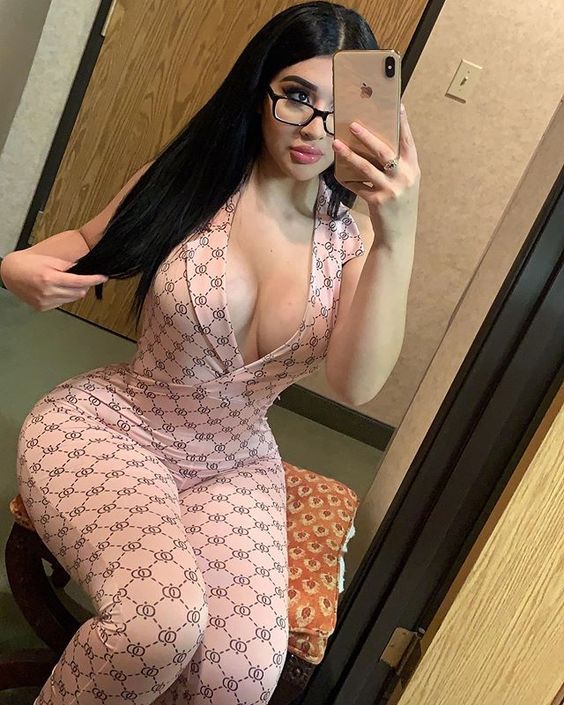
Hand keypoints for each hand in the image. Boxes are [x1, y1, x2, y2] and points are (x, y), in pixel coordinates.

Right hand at [0, 251, 107, 310]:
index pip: (79, 281)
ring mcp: (44, 302)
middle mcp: (48, 292)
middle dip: (83, 285)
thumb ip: (68, 266)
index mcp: (50, 278)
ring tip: (62, 282)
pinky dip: (63, 296)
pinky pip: (61, 303)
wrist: (10, 273)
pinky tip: (54, 289)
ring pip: (71, 299)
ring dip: (73, 291)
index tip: (102, 277)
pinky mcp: (42, 307)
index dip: (94, 279)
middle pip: (79, 292)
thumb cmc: (28, 264)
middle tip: (78, 278)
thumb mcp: (50, 260)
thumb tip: (85, 268)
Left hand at [332, 103, 420, 245]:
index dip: (403, 123)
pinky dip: (345, 180)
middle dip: (367, 136)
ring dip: (349, 154)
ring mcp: (391, 190)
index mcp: (412, 169)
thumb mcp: (405, 183)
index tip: (398, 105)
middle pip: (384, 151)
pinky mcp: (377, 201)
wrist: (399, 234)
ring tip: (337, 144)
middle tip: (353, 124)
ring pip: (366, 167)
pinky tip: (336, 173)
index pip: (408, 141)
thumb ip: (396, 166)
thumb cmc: (400, 205)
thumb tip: (375, 144)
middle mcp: (404, 177)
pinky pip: (357, 186)